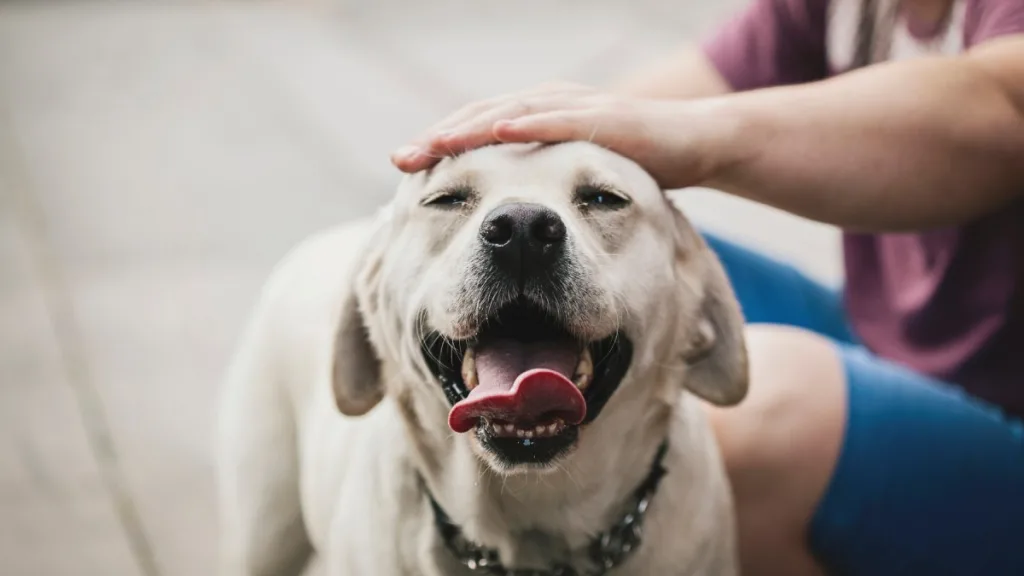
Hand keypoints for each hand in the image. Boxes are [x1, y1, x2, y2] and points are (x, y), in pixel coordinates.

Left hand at [390, 83, 741, 189]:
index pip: (479, 130)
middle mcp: (550, 105)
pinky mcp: (607, 118)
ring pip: (512, 112)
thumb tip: (504, 214)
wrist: (698, 144)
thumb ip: (543, 183)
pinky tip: (499, 129)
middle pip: (482, 117)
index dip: (441, 147)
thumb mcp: (578, 177)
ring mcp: (577, 107)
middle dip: (440, 138)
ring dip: (470, 128)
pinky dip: (528, 121)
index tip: (404, 169)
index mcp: (539, 118)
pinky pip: (561, 119)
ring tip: (434, 144)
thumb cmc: (635, 163)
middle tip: (401, 159)